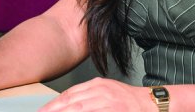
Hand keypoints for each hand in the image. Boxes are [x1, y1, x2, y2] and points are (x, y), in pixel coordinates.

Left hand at [38, 77, 155, 111]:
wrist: (152, 104)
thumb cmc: (129, 101)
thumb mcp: (107, 92)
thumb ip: (88, 97)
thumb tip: (68, 105)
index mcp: (97, 85)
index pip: (69, 94)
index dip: (53, 105)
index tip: (42, 111)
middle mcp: (100, 92)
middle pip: (70, 103)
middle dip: (53, 111)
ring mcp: (107, 103)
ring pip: (78, 109)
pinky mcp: (113, 110)